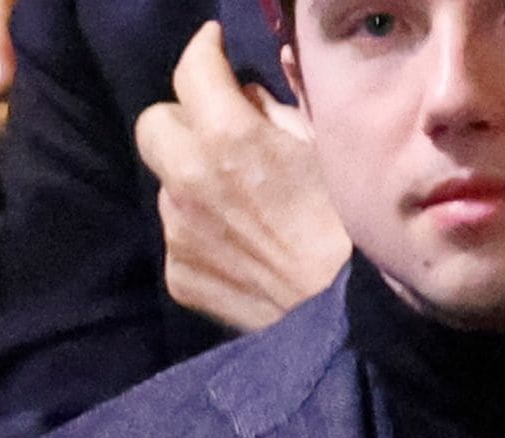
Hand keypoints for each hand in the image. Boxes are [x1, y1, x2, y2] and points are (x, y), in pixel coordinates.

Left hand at [135, 22, 350, 332]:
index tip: (214, 50)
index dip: (204, 51)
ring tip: (241, 203)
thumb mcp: (329, 152)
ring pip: (167, 184)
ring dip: (193, 180)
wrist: (344, 320)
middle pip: (154, 124)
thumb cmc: (351, 230)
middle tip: (218, 128)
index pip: (191, 70)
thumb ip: (281, 111)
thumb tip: (252, 92)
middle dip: (182, 117)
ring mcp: (178, 232)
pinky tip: (242, 246)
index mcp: (229, 139)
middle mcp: (189, 181)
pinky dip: (202, 231)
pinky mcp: (179, 276)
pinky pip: (179, 236)